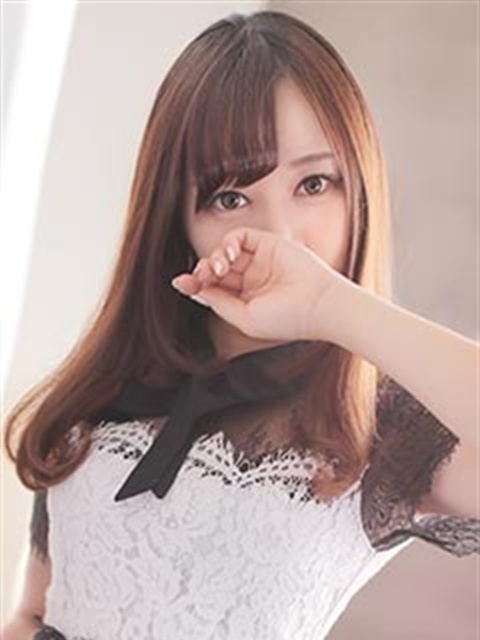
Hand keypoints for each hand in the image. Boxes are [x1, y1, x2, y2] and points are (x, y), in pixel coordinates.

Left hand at [171, 227, 347, 342]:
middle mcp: (252, 280)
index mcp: (246, 300)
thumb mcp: (245, 318)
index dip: (196, 284)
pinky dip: (228, 242)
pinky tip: (229, 255)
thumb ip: (219, 302)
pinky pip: (240, 236)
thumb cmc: (286, 318)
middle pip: (215, 269)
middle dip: (203, 271)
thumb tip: (195, 290)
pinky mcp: (269, 244)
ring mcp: (260, 261)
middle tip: (202, 276)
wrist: (319, 305)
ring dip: (214, 258)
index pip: (214, 288)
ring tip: (219, 269)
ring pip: (224, 252)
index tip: (181, 283)